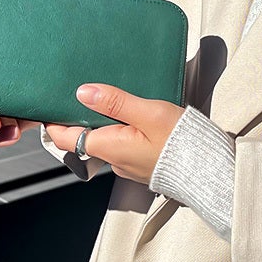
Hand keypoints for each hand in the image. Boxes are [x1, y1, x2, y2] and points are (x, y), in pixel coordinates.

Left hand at [44, 84, 183, 184]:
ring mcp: (127, 164)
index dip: (54, 120)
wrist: (211, 169)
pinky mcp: (141, 163)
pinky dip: (119, 129)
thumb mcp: (148, 113)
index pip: (64, 137)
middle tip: (79, 93)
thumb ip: (115, 102)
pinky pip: (121, 144)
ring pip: (103, 140)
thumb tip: (83, 92)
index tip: (50, 102)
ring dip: (101, 122)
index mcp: (109, 147)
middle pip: (82, 137)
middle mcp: (113, 160)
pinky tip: (130, 115)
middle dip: (78, 117)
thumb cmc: (182, 142)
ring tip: (107, 99)